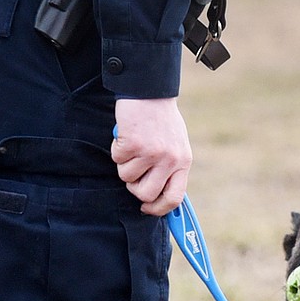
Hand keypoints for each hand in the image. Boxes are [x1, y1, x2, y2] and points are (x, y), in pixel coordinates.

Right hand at [112, 98, 191, 215]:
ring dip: (124, 163)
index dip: (158, 209)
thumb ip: (170, 168)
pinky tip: (126, 135)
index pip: (174, 198)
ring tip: (132, 145)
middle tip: (133, 173)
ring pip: (127, 177)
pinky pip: (117, 159)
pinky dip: (116, 148)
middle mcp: (169, 159)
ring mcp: (151, 152)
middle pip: (146, 194)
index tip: (146, 209)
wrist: (149, 91)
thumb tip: (160, 196)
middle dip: (134, 188)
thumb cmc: (161, 119)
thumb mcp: (176, 145)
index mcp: (183, 161)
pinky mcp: (133, 143)